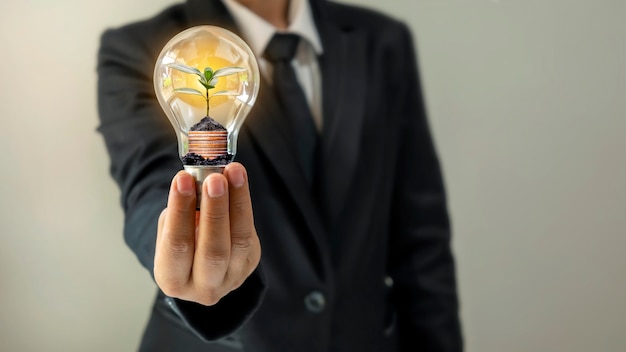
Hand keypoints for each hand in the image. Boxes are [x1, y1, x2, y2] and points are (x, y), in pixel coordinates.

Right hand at [154, 163, 260, 305]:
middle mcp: (204, 287)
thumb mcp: (170, 228)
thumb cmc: (180, 238)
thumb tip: (199, 180)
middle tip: (214, 179)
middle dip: (214, 211)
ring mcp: (231, 279)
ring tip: (232, 171)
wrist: (200, 261)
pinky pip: (249, 234)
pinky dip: (244, 204)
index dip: (181, 212)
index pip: (177, 246)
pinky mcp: (249, 264)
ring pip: (239, 241)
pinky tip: (239, 180)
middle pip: (213, 251)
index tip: (183, 179)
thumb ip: (182, 210)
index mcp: (173, 280)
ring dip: (236, 202)